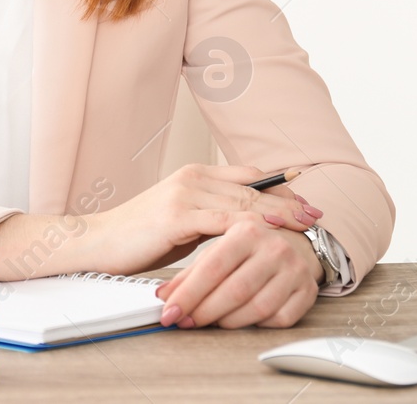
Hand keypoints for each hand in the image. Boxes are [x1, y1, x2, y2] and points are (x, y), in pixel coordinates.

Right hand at [75, 163, 321, 276]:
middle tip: (316, 214)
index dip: (280, 188)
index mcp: (195, 175)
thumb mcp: (182, 221)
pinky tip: (270, 234)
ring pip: (243, 201)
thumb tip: (245, 226)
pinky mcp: (177, 215)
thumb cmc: (140, 237)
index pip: (248, 175)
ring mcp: (185, 194)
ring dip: (277, 214)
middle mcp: (193, 177)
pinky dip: (251, 226)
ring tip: (304, 226)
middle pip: (252, 187)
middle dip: (288, 202)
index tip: (305, 201)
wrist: (100, 242)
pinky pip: (223, 220)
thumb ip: (211, 216)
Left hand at [154, 216, 321, 328]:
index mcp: (247, 229)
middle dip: (204, 311)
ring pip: (257, 309)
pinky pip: (279, 319)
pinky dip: (257, 324)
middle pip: (234, 290)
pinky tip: (242, 319)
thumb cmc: (248, 248)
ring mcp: (294, 269)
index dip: (188, 293)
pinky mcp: (308, 291)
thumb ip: (190, 272)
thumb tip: (162, 296)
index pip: (213, 267)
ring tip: (211, 321)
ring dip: (228, 321)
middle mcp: (274, 247)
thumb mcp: (217, 249)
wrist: (294, 242)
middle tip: (185, 322)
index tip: (170, 311)